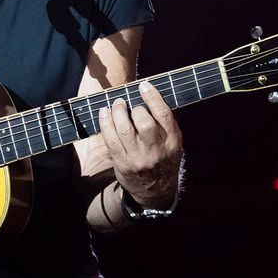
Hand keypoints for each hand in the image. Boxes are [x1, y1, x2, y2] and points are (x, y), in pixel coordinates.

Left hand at [97, 81, 182, 208]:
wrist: (155, 192)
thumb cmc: (163, 160)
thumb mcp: (173, 144)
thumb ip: (165, 123)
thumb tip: (149, 96)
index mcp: (172, 142)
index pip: (164, 115)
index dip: (153, 97)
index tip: (144, 85)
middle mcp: (156, 150)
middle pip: (144, 122)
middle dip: (134, 108)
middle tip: (129, 104)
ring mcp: (138, 158)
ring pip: (124, 129)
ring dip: (117, 112)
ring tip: (116, 104)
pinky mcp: (122, 162)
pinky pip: (110, 139)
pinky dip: (105, 123)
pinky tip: (104, 113)